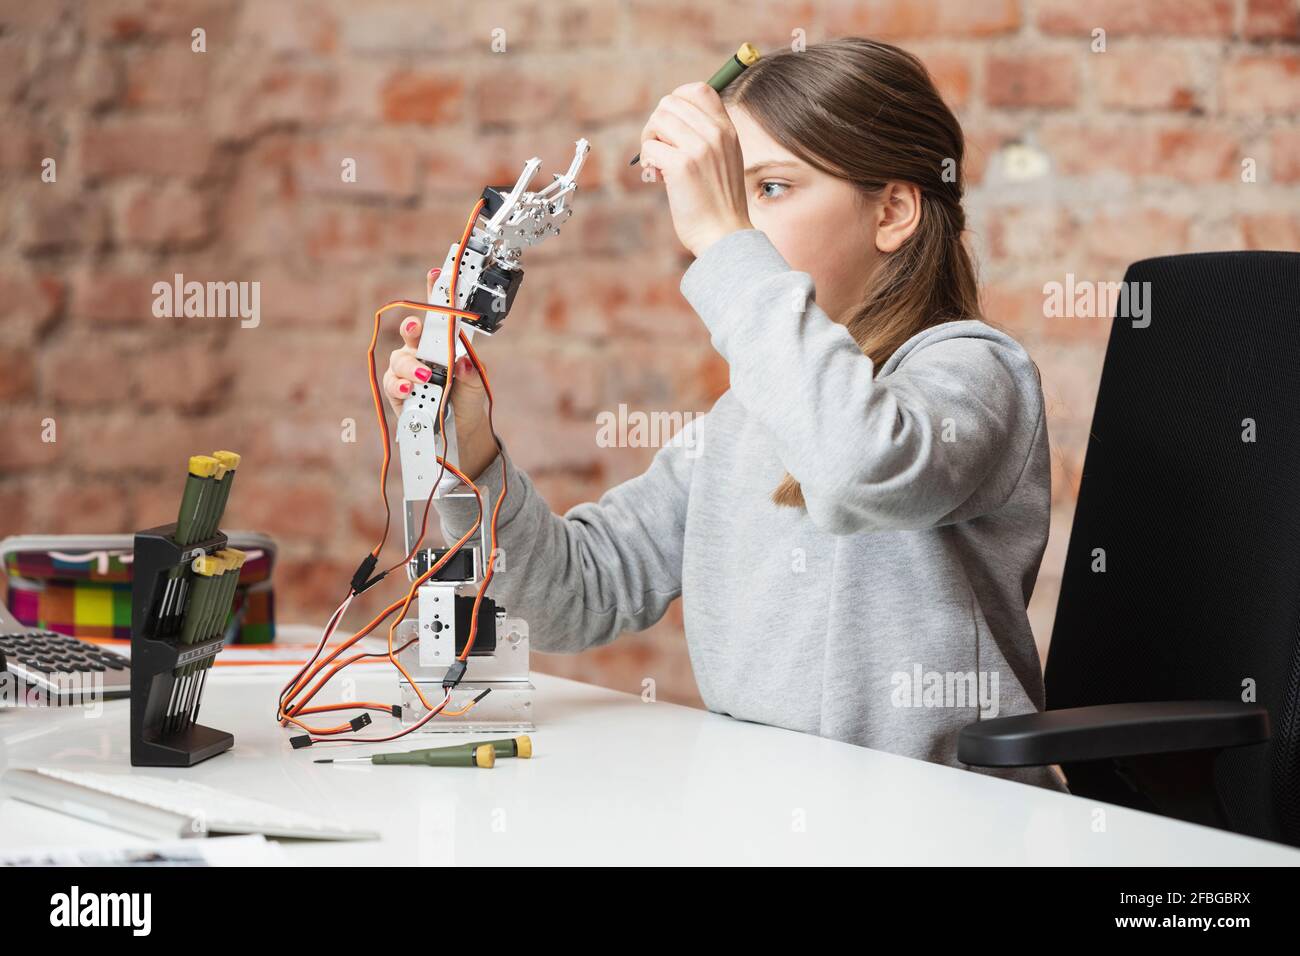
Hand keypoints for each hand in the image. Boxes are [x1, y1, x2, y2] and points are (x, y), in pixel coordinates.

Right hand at [384, 269, 487, 434]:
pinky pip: (391, 384)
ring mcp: (407, 372)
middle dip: (411, 328)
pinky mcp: (397, 392)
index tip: (437, 274)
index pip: (439, 316)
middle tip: (416, 329)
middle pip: (411, 334)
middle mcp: (421, 353)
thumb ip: (472, 375)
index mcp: (443, 345)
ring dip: (411, 367)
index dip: (437, 293)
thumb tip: (464, 362)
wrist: (459, 432)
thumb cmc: (466, 401)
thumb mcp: (477, 388)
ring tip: (425, 377)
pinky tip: (409, 390)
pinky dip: (399, 386)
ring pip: (399, 359)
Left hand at [638, 81, 752, 257]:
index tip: (669, 126)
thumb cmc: (718, 203)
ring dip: (649, 141)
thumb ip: (706, 137)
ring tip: (656, 163)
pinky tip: (656, 178)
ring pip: (657, 120)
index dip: (676, 100)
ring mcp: (700, 148)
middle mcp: (715, 134)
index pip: (698, 90)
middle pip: (669, 103)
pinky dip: (646, 162)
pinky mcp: (682, 166)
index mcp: (727, 130)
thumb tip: (667, 119)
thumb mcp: (724, 160)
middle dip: (655, 124)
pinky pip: (649, 147)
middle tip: (658, 149)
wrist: (723, 235)